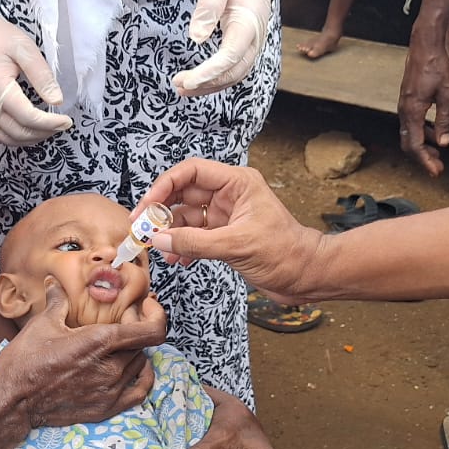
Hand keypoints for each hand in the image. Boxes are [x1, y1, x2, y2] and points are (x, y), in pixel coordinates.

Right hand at [0, 13, 71, 146]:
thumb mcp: (24, 48)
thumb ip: (41, 75)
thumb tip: (57, 100)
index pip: (27, 117)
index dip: (50, 123)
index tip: (66, 121)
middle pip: (19, 132)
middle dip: (44, 133)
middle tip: (62, 124)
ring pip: (8, 139)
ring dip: (31, 139)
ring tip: (49, 129)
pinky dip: (16, 139)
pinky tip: (31, 131)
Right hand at [0, 278, 167, 430]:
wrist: (12, 401)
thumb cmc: (25, 361)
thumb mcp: (43, 324)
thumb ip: (58, 300)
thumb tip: (55, 282)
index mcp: (100, 341)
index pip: (151, 330)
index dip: (157, 316)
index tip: (147, 307)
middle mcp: (111, 368)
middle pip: (142, 345)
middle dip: (137, 331)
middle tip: (123, 322)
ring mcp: (110, 391)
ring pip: (140, 366)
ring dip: (134, 353)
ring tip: (118, 346)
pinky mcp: (106, 409)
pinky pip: (139, 392)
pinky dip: (141, 378)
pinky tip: (132, 370)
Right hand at [135, 158, 322, 302]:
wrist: (306, 276)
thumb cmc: (285, 253)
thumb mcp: (236, 246)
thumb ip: (195, 243)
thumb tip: (160, 240)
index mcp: (237, 183)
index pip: (192, 172)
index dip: (165, 185)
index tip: (147, 205)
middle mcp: (229, 195)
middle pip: (184, 194)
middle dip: (162, 210)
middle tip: (142, 228)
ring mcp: (226, 216)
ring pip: (187, 217)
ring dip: (170, 233)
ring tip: (158, 249)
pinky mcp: (225, 236)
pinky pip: (195, 236)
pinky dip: (183, 246)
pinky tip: (176, 260)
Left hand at [172, 0, 273, 96]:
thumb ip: (209, 3)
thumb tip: (196, 38)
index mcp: (249, 20)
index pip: (230, 56)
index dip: (209, 72)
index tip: (187, 79)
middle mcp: (255, 35)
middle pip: (234, 72)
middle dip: (207, 83)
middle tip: (178, 85)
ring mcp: (252, 40)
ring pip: (235, 73)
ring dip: (211, 85)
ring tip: (182, 88)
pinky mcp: (244, 40)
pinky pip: (233, 66)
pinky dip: (216, 77)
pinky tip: (198, 80)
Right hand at [398, 20, 448, 176]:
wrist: (424, 47)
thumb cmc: (435, 66)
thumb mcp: (447, 94)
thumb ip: (444, 120)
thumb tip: (444, 141)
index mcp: (413, 111)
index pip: (416, 145)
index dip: (426, 160)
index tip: (436, 170)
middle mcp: (404, 111)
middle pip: (409, 143)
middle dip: (423, 157)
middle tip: (437, 166)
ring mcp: (404, 106)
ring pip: (410, 134)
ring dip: (424, 145)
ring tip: (439, 151)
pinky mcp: (407, 101)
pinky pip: (412, 123)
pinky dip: (423, 132)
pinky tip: (435, 133)